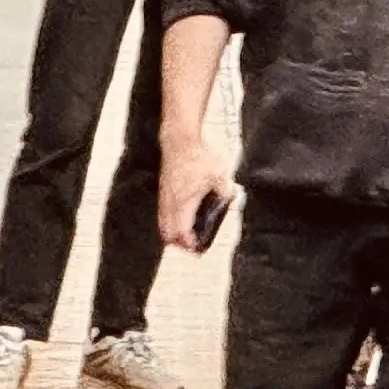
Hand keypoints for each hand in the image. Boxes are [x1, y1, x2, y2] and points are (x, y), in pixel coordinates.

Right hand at [160, 138, 235, 254]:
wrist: (179, 140)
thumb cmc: (198, 156)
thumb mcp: (220, 174)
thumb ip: (225, 191)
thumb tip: (227, 199)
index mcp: (184, 201)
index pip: (181, 231)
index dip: (189, 244)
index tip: (198, 249)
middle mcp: (171, 201)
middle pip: (167, 233)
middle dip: (179, 243)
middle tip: (193, 247)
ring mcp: (165, 196)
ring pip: (162, 224)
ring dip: (172, 234)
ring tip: (187, 238)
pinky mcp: (163, 190)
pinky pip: (162, 214)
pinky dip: (169, 222)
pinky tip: (180, 221)